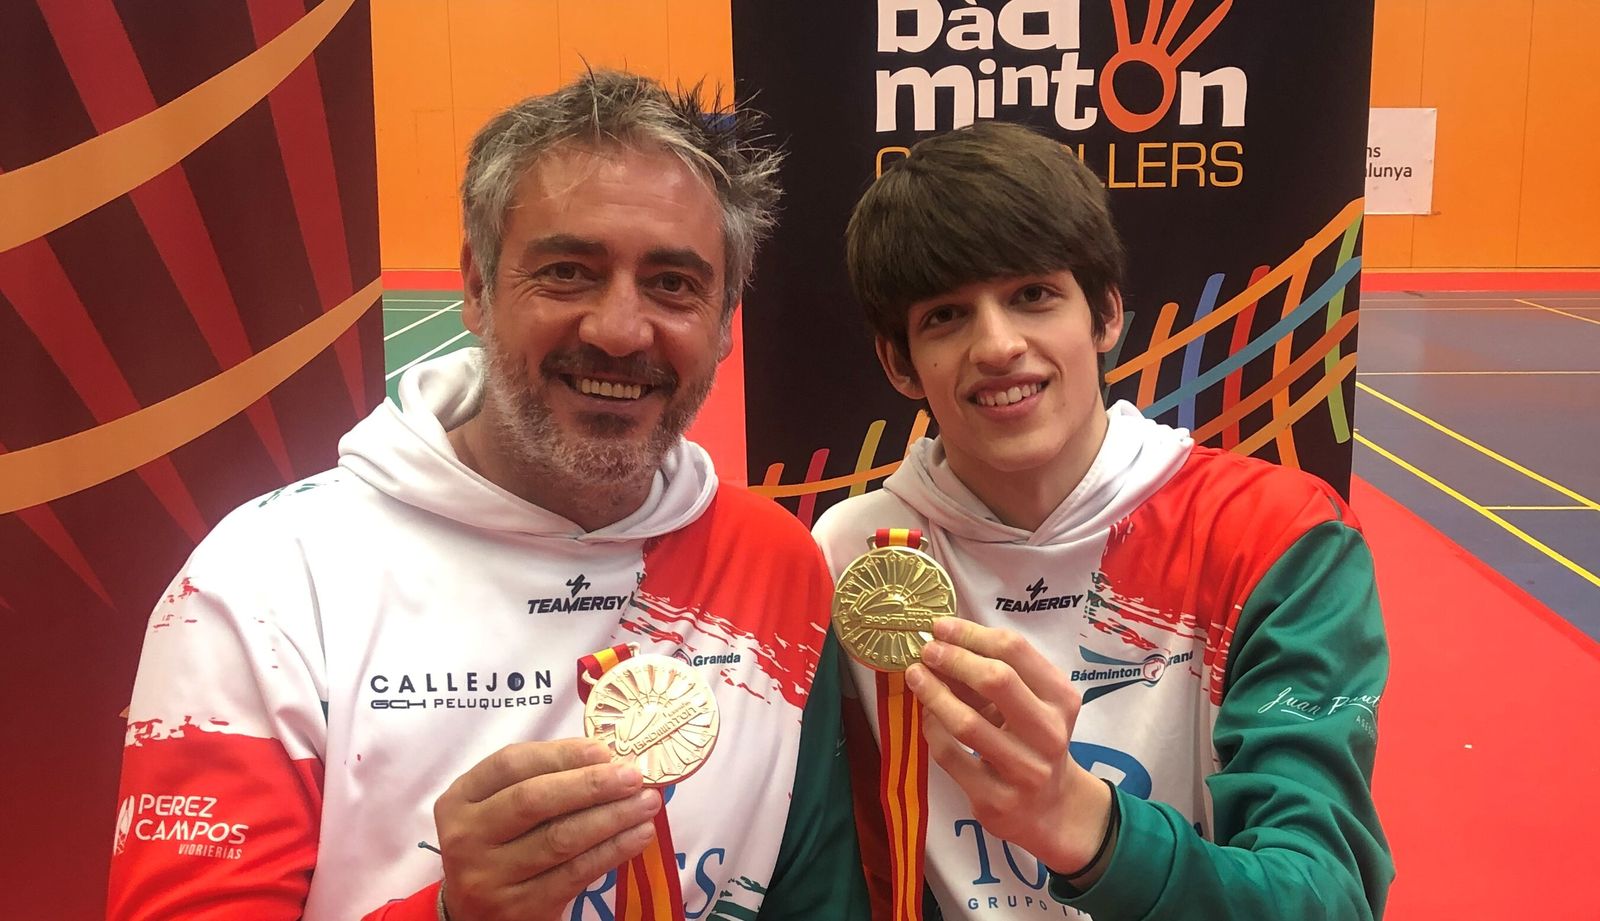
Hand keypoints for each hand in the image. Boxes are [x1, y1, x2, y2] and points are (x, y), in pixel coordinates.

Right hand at [434, 738, 660, 920]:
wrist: (474, 915)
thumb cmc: (496, 846)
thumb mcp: (497, 808)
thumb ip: (539, 780)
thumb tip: (606, 758)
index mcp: (459, 800)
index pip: (510, 764)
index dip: (560, 753)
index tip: (604, 749)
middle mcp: (466, 837)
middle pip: (534, 800)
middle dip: (590, 785)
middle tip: (633, 776)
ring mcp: (490, 877)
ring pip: (560, 839)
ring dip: (611, 817)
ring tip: (646, 803)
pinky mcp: (520, 909)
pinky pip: (575, 874)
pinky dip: (612, 851)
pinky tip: (638, 835)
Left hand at [904, 619, 1111, 874]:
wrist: (1051, 809)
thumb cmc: (1033, 741)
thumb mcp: (1031, 705)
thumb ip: (997, 676)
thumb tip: (944, 643)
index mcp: (1061, 699)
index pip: (1016, 651)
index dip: (972, 634)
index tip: (942, 627)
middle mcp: (1049, 734)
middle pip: (997, 681)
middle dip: (954, 659)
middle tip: (927, 650)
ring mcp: (1025, 770)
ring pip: (968, 724)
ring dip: (934, 693)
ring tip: (915, 676)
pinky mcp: (997, 800)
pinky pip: (952, 756)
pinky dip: (933, 730)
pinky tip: (927, 715)